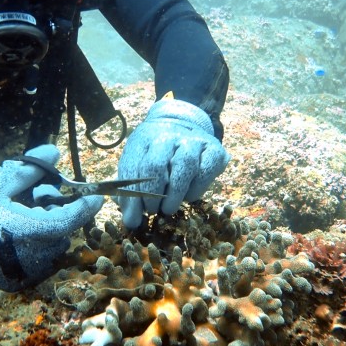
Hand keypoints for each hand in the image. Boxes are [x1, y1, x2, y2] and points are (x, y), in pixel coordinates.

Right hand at [0, 144, 102, 290]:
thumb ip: (29, 170)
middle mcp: (25, 257)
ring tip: (23, 214)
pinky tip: (17, 234)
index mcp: (21, 230)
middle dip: (57, 213)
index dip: (83, 209)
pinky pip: (40, 263)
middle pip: (60, 234)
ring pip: (53, 249)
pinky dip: (37, 247)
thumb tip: (54, 152)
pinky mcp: (16, 282)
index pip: (65, 221)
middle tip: (40, 197)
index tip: (96, 197)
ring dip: (48, 231)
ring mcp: (21, 273)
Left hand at [117, 98, 229, 228]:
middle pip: (156, 167)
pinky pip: (205, 172)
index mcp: (144, 138)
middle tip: (152, 210)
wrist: (184, 123)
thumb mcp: (138, 163)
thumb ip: (131, 191)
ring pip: (184, 167)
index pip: (133, 168)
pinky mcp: (214, 150)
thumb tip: (132, 222)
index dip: (132, 197)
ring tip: (168, 208)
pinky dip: (196, 189)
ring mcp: (193, 141)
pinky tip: (188, 196)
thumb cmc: (155, 152)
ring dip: (175, 194)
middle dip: (152, 195)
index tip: (133, 219)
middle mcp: (168, 136)